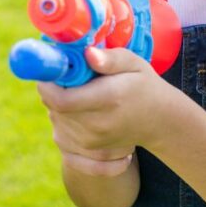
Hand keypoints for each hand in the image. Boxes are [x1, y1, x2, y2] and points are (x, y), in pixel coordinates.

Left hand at [37, 46, 167, 175]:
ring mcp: (91, 142)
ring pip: (55, 120)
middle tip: (68, 76)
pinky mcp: (87, 152)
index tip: (51, 70)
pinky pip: (60, 136)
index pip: (61, 99)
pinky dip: (62, 121)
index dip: (47, 84)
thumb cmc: (142, 86)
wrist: (158, 121)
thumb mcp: (133, 64)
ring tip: (80, 94)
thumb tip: (87, 54)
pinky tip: (77, 112)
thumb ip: (110, 59)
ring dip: (58, 105)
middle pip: (54, 108)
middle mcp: (97, 126)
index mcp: (109, 100)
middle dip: (54, 89)